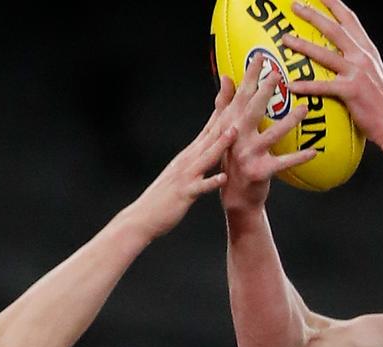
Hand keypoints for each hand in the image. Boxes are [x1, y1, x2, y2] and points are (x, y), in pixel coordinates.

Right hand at [121, 78, 241, 237]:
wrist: (142, 217)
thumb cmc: (164, 198)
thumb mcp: (182, 172)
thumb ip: (196, 159)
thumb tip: (208, 148)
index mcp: (189, 155)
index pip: (209, 127)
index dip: (223, 109)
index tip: (235, 91)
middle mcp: (187, 160)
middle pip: (210, 135)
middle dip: (225, 118)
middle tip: (239, 100)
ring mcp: (186, 176)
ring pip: (205, 157)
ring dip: (220, 144)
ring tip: (234, 131)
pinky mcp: (184, 194)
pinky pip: (200, 187)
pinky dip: (211, 182)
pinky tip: (223, 178)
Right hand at [219, 54, 318, 211]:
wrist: (235, 196)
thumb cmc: (232, 158)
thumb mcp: (223, 131)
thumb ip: (225, 104)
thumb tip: (226, 77)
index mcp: (230, 125)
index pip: (240, 96)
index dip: (249, 76)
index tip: (259, 57)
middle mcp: (236, 138)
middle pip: (252, 111)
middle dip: (264, 92)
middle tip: (278, 74)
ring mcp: (248, 155)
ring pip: (271, 135)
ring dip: (289, 121)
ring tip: (305, 108)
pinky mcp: (260, 171)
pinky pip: (283, 163)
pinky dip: (299, 157)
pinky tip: (314, 151)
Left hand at [282, 0, 382, 144]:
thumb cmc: (380, 102)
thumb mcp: (372, 73)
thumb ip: (357, 60)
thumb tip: (340, 54)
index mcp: (367, 50)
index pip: (350, 19)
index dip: (335, 5)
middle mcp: (362, 56)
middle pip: (334, 29)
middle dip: (313, 14)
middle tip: (295, 5)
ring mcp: (357, 73)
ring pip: (324, 54)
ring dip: (303, 45)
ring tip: (285, 39)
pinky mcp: (352, 91)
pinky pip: (324, 86)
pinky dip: (307, 86)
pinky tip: (292, 86)